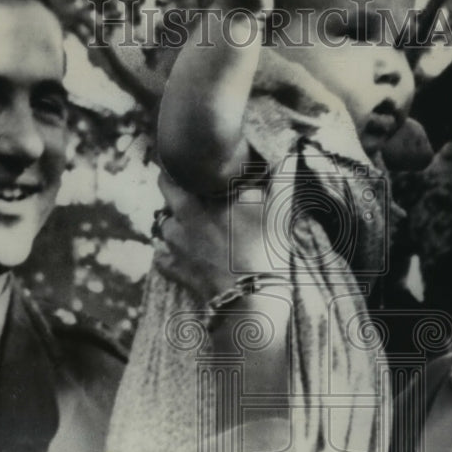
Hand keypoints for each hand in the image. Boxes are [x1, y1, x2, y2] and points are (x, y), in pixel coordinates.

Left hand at [153, 171, 288, 301]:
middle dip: (172, 184)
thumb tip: (290, 153)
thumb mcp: (280, 212)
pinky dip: (169, 253)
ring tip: (190, 226)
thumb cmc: (267, 252)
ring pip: (163, 222)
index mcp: (210, 196)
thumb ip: (283, 179)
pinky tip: (184, 255)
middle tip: (185, 187)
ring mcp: (176, 242)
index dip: (187, 165)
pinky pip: (161, 254)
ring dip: (173, 221)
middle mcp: (187, 214)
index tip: (194, 164)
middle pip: (166, 188)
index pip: (186, 170)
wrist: (251, 298)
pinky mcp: (172, 267)